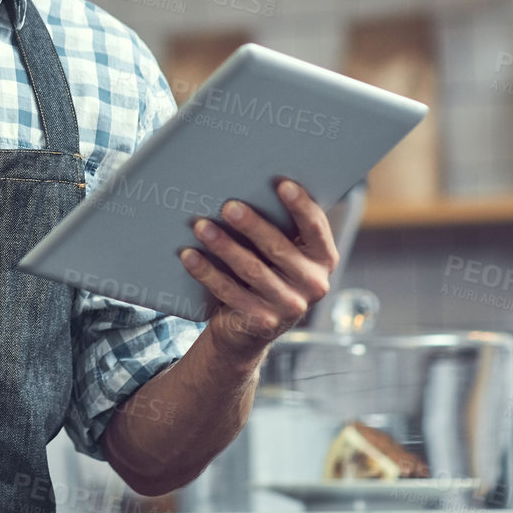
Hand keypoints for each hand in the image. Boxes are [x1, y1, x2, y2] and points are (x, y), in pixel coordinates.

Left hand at [178, 178, 338, 362]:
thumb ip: (278, 227)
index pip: (315, 227)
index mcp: (322, 258)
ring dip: (224, 245)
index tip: (281, 183)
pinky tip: (189, 256)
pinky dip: (206, 272)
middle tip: (228, 206)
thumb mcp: (279, 253)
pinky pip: (229, 291)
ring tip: (201, 227)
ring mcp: (290, 306)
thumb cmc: (264, 272)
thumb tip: (245, 185)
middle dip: (252, 225)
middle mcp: (314, 284)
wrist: (248, 329)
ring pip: (252, 269)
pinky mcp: (262, 322)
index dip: (300, 205)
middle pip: (279, 248)